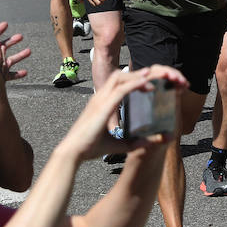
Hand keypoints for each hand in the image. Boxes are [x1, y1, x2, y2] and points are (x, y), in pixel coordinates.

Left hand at [0, 22, 30, 81]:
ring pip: (10, 60)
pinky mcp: (1, 77)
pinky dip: (18, 74)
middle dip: (12, 41)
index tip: (5, 24)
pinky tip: (25, 73)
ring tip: (29, 51)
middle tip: (21, 37)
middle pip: (4, 47)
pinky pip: (11, 75)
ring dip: (20, 55)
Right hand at [61, 65, 187, 161]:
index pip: (118, 84)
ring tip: (153, 78)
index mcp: (101, 103)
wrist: (73, 152)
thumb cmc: (90, 147)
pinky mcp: (103, 106)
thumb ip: (135, 142)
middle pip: (119, 76)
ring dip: (137, 76)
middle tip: (154, 77)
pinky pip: (121, 90)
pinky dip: (134, 84)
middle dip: (137, 74)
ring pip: (120, 78)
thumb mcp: (118, 143)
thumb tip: (150, 143)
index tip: (149, 84)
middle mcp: (100, 97)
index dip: (133, 80)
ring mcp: (100, 100)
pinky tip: (147, 84)